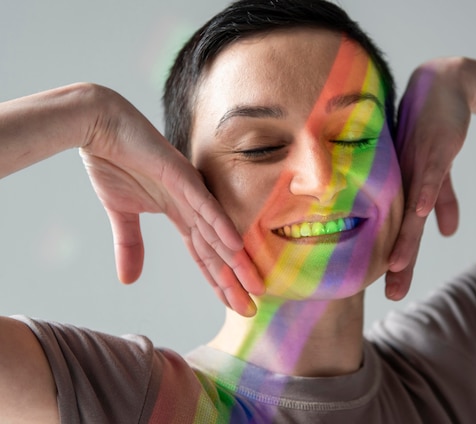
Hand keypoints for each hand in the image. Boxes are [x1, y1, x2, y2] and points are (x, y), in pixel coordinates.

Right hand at [79, 84, 263, 315]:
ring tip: (254, 287)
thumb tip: (129, 280)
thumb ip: (130, 245)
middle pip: (216, 251)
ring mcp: (190, 190)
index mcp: (180, 214)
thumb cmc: (112, 162)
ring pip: (217, 233)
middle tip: (252, 308)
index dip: (218, 282)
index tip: (232, 304)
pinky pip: (205, 206)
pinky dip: (221, 227)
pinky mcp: (182, 175)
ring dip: (236, 261)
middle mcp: (192, 205)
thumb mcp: (121, 214)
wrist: (99, 126)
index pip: (203, 256)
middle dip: (233, 281)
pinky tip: (237, 248)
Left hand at [385, 58, 469, 299]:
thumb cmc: (432, 129)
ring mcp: (416, 166)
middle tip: (390, 294)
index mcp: (403, 190)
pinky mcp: (434, 148)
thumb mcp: (438, 170)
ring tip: (397, 266)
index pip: (401, 234)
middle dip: (398, 262)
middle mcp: (403, 182)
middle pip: (401, 229)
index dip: (398, 263)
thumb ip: (443, 200)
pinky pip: (429, 173)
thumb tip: (450, 233)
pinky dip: (428, 191)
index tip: (390, 292)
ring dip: (405, 236)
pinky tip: (422, 212)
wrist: (442, 85)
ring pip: (410, 207)